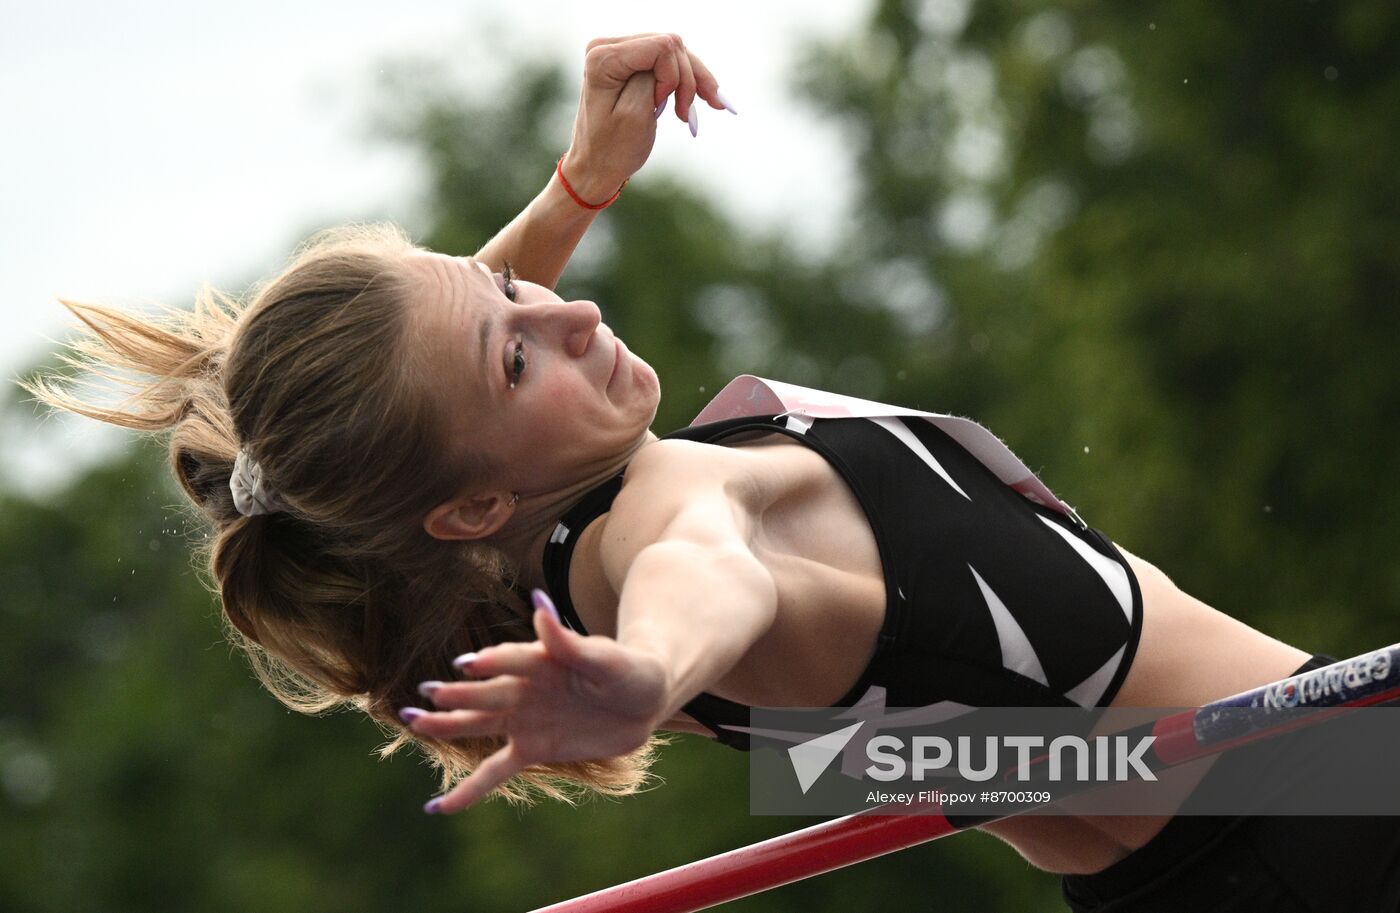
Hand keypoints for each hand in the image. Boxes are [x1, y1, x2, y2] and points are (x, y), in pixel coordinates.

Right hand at [403, 590, 670, 814]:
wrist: (643, 701)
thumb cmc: (627, 670)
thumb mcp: (605, 658)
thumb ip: (569, 642)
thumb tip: (541, 605)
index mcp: (540, 660)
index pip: (512, 660)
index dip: (493, 662)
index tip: (469, 664)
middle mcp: (524, 688)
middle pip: (486, 693)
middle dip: (458, 695)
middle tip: (426, 694)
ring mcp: (524, 719)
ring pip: (478, 725)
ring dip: (446, 725)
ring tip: (411, 722)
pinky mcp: (532, 747)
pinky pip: (495, 771)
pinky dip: (469, 790)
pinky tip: (439, 807)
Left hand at [564, 33, 733, 201]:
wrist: (595, 166)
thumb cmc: (612, 149)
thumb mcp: (635, 114)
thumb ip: (653, 77)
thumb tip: (671, 49)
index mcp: (602, 58)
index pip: (661, 47)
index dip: (673, 76)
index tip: (661, 106)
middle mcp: (608, 46)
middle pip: (670, 46)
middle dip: (688, 79)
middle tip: (687, 115)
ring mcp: (619, 52)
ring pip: (674, 53)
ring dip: (693, 80)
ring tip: (711, 104)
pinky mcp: (630, 63)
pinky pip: (668, 61)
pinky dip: (686, 80)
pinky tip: (705, 97)